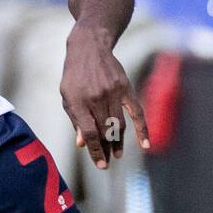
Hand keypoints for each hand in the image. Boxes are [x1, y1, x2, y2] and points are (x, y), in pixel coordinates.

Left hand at [60, 26, 148, 169]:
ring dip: (119, 142)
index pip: (90, 132)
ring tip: (117, 155)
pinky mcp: (125, 87)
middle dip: (106, 149)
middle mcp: (96, 98)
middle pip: (105, 131)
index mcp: (78, 101)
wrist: (89, 47)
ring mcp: (112, 92)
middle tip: (107, 162)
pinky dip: (142, 129)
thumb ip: (75, 120)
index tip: (101, 165)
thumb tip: (82, 144)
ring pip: (119, 124)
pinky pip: (137, 112)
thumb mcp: (67, 97)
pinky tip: (145, 144)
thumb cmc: (74, 76)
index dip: (95, 150)